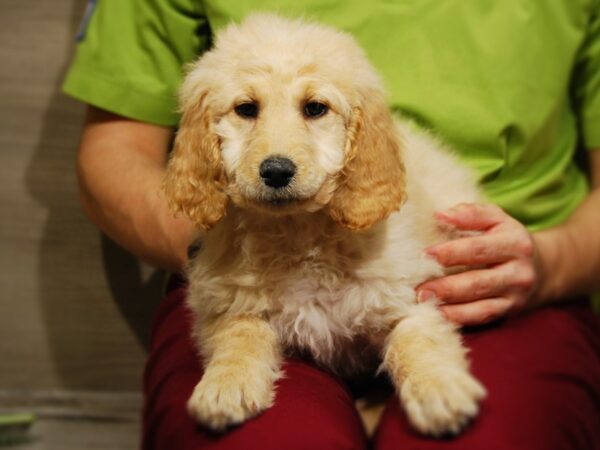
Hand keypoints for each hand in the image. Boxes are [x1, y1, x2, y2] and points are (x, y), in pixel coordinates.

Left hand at [416, 203, 542, 325]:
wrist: (543, 269)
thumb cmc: (506, 239)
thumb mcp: (496, 219)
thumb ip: (471, 213)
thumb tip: (441, 215)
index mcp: (515, 243)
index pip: (479, 249)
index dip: (451, 252)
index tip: (425, 255)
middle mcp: (518, 273)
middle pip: (478, 282)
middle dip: (446, 286)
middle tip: (419, 288)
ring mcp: (515, 297)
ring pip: (480, 307)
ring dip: (449, 307)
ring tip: (423, 302)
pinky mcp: (508, 313)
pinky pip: (481, 319)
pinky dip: (457, 319)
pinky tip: (436, 314)